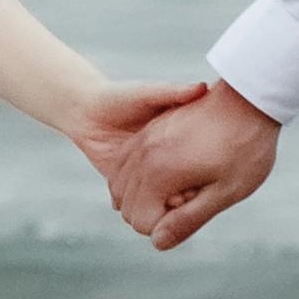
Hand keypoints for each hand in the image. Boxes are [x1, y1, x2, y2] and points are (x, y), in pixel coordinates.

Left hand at [69, 80, 202, 197]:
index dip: (209, 164)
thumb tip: (201, 87)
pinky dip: (152, 211)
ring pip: (169, 198)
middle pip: (190, 182)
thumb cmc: (120, 97)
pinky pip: (145, 206)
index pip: (203, 156)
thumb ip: (174, 92)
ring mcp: (150, 177)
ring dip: (174, 203)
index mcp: (178, 140)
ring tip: (177, 202)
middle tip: (194, 193)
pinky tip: (157, 210)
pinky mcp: (132, 188)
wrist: (86, 112)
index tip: (211, 169)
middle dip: (193, 190)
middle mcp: (167, 161)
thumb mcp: (149, 93)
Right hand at [105, 79, 277, 251]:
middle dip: (152, 213)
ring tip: (180, 187)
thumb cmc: (246, 147)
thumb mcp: (225, 191)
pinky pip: (125, 161)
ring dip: (142, 196)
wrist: (251, 98)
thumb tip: (158, 242)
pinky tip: (168, 174)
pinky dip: (137, 177)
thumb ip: (188, 219)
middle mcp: (142, 156)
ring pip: (120, 183)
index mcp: (158, 173)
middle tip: (191, 197)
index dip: (168, 225)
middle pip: (127, 205)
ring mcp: (143, 139)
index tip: (196, 206)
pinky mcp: (149, 128)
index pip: (141, 222)